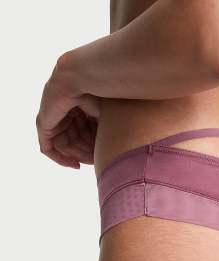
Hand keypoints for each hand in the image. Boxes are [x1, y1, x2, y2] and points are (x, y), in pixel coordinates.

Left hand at [36, 52, 100, 168]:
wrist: (82, 77)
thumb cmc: (99, 92)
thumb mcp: (106, 116)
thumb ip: (105, 132)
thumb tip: (112, 150)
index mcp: (77, 108)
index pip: (83, 135)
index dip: (93, 148)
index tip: (103, 156)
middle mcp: (64, 113)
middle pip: (74, 142)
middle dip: (86, 154)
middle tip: (97, 161)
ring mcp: (53, 118)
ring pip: (64, 147)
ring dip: (78, 156)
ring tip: (89, 160)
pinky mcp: (44, 124)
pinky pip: (48, 149)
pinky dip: (61, 159)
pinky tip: (75, 165)